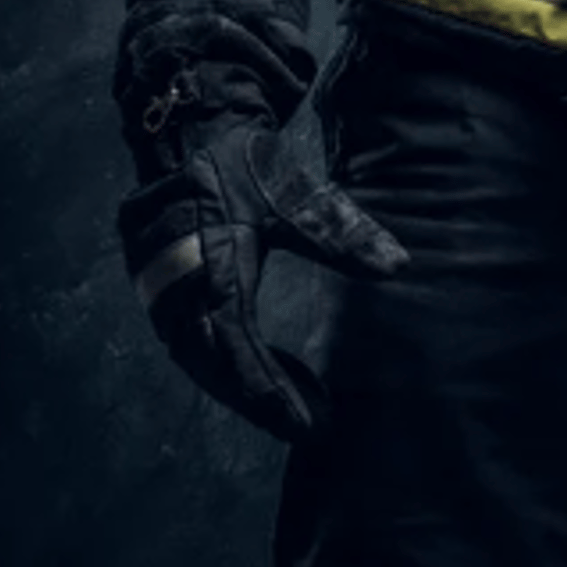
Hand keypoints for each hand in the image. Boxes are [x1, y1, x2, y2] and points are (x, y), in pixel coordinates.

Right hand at [119, 114, 408, 441]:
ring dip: (250, 389)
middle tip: (310, 428)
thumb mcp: (295, 193)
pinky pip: (202, 346)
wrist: (189, 138)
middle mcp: (179, 295)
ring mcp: (168, 300)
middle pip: (218, 368)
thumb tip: (398, 266)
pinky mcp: (170, 298)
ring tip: (301, 410)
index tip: (306, 424)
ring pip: (207, 363)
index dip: (270, 392)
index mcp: (209, 269)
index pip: (238, 349)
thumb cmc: (245, 165)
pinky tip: (277, 377)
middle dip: (262, 402)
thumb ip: (341, 233)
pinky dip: (237, 366)